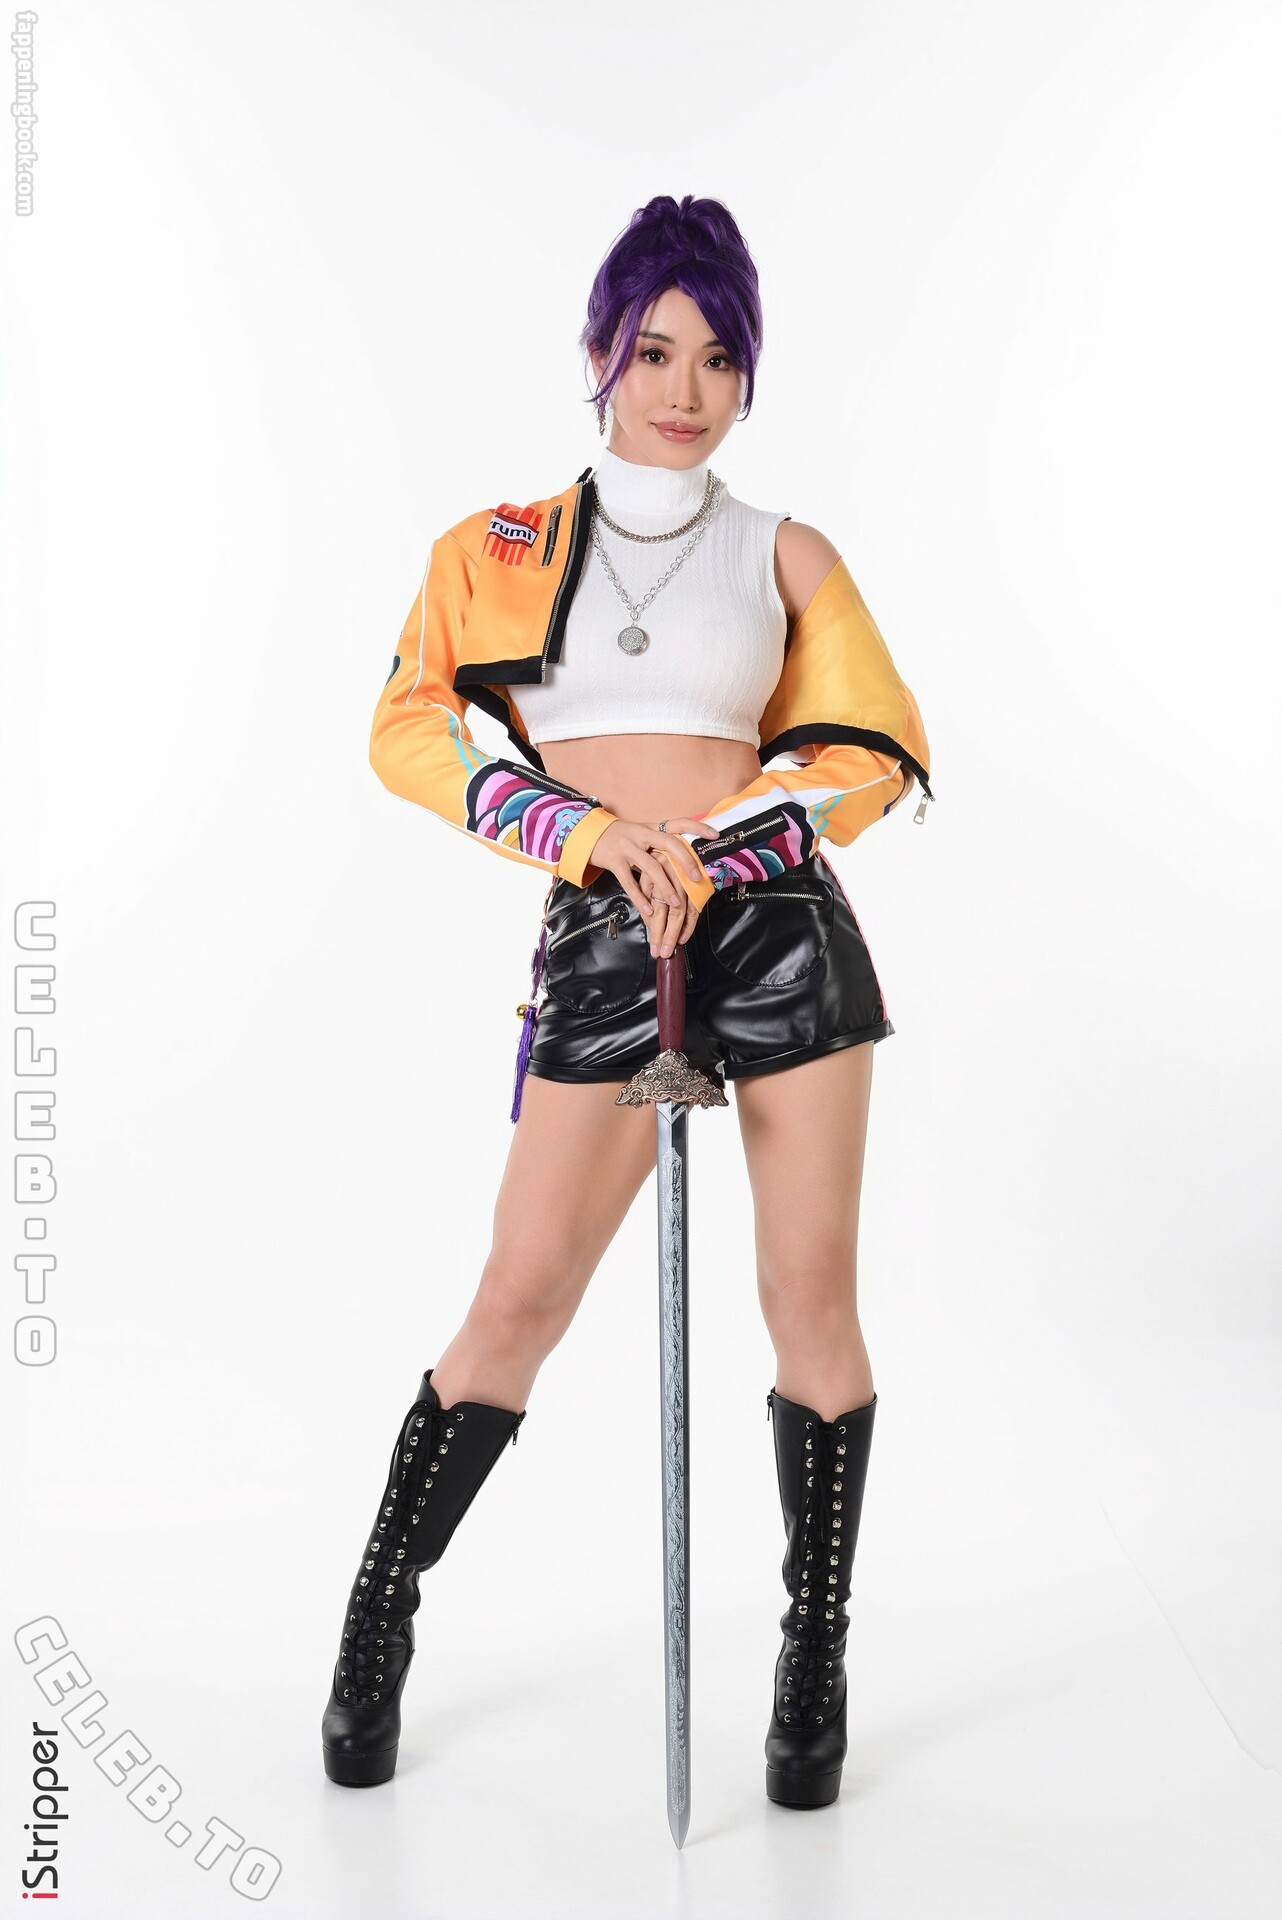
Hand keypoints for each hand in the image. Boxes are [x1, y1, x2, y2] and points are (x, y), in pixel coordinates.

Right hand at [590, 817, 714, 959]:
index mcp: (652, 827)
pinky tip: (650, 910)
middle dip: (685, 862)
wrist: (589, 834)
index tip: (714, 834)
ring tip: (676, 904)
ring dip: (666, 888)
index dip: (697, 828)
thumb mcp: (642, 834)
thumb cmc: (621, 838)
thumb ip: (661, 843)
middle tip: (696, 879)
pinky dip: (641, 898)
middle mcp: (642, 834)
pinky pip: (630, 882)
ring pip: (651, 867)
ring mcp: (627, 847)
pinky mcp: (614, 861)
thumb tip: (687, 857)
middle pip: (669, 844)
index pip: (679, 823)